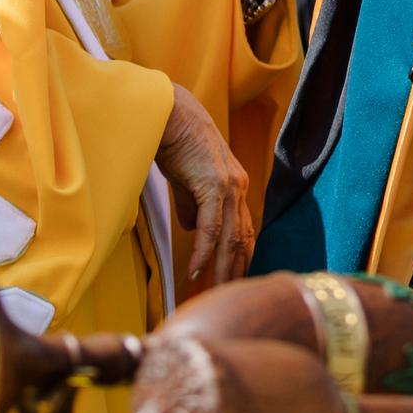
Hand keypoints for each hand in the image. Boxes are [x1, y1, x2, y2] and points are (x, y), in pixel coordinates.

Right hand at [155, 81, 254, 288]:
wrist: (169, 112)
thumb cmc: (175, 141)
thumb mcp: (186, 179)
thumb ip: (192, 205)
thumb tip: (192, 230)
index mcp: (236, 186)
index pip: (243, 232)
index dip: (237, 260)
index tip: (228, 283)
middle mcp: (239, 187)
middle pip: (241, 241)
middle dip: (233, 273)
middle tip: (224, 299)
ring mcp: (229, 186)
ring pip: (229, 238)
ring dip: (220, 269)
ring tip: (210, 293)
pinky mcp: (213, 184)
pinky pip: (211, 226)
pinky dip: (203, 250)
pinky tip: (196, 269)